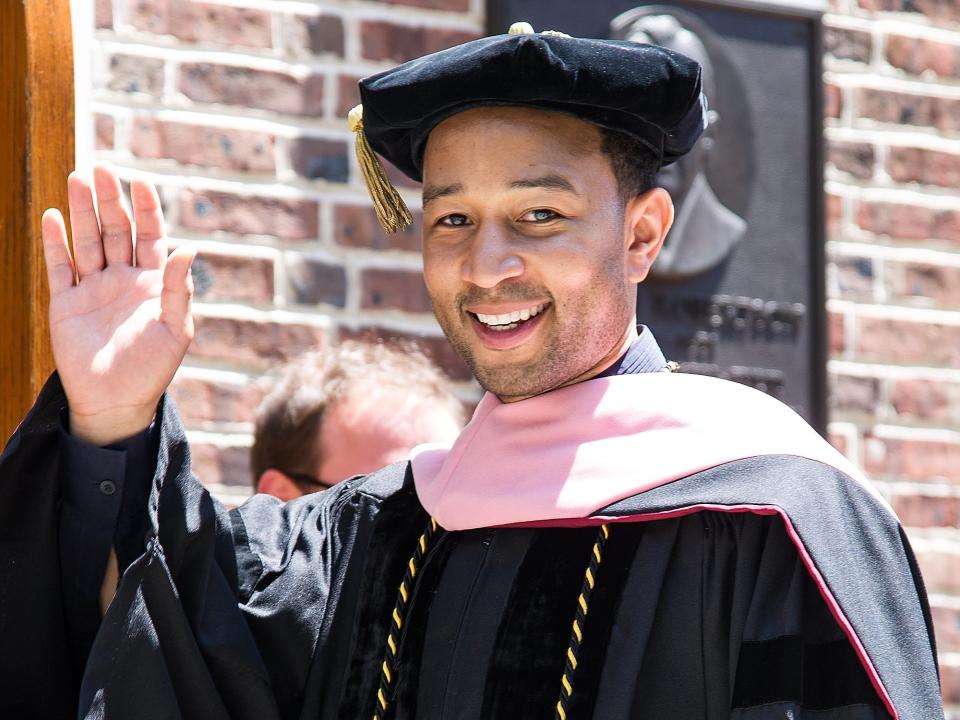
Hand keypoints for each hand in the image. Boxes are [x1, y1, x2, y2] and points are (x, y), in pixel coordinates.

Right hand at [41, 165, 195, 444]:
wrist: (116, 402)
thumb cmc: (152, 369)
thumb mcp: (175, 329)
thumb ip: (179, 290)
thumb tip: (189, 250)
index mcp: (154, 283)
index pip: (151, 236)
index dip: (146, 208)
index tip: (141, 181)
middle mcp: (123, 279)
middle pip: (117, 230)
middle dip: (110, 199)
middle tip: (101, 168)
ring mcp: (93, 288)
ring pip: (88, 241)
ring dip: (83, 211)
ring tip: (78, 179)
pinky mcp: (66, 303)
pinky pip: (60, 267)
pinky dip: (55, 242)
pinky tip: (52, 217)